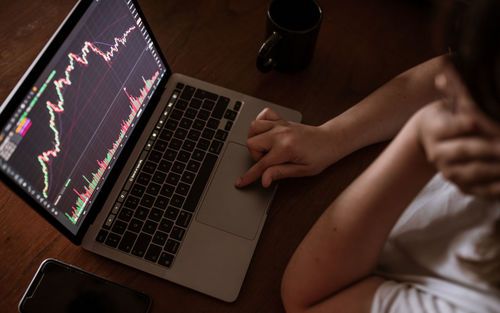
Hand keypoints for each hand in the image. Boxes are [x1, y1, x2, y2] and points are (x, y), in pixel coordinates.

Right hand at [236, 108, 337, 187]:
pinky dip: (261, 122)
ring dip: (255, 139)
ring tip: (266, 148)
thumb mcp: (302, 170)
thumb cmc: (320, 156)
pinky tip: (266, 132)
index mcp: (285, 148)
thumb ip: (280, 173)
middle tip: (268, 161)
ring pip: (253, 127)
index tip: (241, 182)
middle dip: (255, 155)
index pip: (261, 164)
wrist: (330, 140)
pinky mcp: (282, 120)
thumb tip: (264, 179)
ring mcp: (280, 125)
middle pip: (251, 142)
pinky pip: (264, 114)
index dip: (249, 176)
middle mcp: (280, 134)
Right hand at [417, 73, 499, 197]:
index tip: (481, 120)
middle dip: (489, 148)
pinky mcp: (461, 185)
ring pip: (474, 172)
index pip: (453, 126)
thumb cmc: (448, 115)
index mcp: (435, 129)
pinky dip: (498, 188)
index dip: (469, 123)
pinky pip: (481, 190)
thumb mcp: (449, 102)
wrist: (431, 141)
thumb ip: (455, 89)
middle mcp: (437, 153)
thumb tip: (448, 65)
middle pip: (465, 150)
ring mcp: (448, 171)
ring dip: (497, 169)